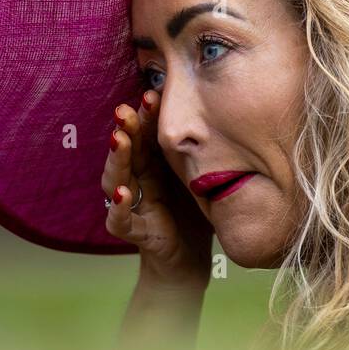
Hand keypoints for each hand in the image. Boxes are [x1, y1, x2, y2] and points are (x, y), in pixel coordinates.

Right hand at [101, 89, 213, 289]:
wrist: (190, 255)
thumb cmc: (195, 209)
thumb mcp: (203, 174)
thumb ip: (206, 149)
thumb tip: (233, 109)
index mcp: (155, 164)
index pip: (146, 135)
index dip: (146, 116)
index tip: (151, 94)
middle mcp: (140, 180)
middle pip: (127, 150)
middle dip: (126, 129)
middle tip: (125, 109)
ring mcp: (135, 205)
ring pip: (114, 179)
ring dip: (115, 159)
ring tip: (118, 139)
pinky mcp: (137, 231)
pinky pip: (119, 221)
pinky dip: (116, 208)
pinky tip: (120, 193)